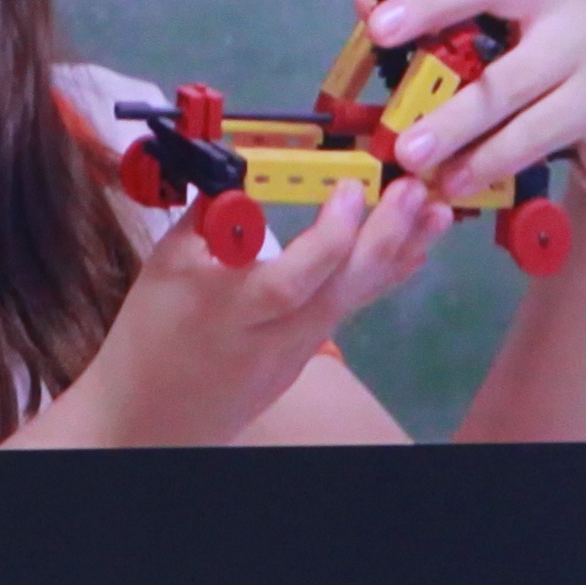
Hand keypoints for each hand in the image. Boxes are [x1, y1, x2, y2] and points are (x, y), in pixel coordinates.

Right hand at [11, 179, 444, 447]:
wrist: (150, 418)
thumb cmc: (150, 337)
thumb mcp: (165, 268)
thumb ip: (211, 217)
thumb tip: (244, 167)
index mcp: (229, 309)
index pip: (293, 279)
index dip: (330, 235)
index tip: (351, 188)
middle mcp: (270, 334)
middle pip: (339, 289)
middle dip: (384, 236)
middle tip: (417, 190)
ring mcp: (294, 352)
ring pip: (353, 300)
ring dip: (396, 253)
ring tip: (435, 213)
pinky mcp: (304, 359)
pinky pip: (347, 311)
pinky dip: (380, 277)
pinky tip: (412, 249)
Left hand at [363, 0, 585, 215]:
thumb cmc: (547, 68)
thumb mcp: (501, 31)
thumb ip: (441, 14)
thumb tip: (366, 0)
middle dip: (432, 4)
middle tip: (379, 32)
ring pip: (507, 79)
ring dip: (452, 118)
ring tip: (408, 150)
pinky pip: (534, 130)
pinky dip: (489, 159)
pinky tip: (455, 180)